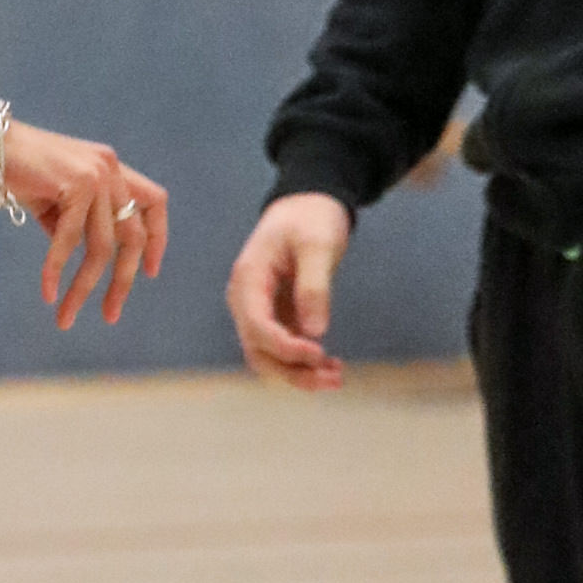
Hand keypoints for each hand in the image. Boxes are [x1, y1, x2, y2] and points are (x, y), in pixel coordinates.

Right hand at [0, 119, 169, 326]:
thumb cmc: (13, 171)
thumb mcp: (54, 201)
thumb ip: (74, 224)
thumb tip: (83, 261)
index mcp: (110, 167)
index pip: (153, 202)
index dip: (157, 239)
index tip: (149, 273)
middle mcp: (110, 168)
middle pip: (132, 236)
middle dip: (122, 281)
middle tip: (110, 316)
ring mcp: (96, 174)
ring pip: (101, 246)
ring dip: (84, 287)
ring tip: (67, 316)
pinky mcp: (75, 183)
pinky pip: (70, 239)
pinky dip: (57, 270)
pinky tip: (48, 292)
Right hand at [226, 192, 352, 387]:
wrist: (307, 205)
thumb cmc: (310, 219)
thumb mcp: (318, 245)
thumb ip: (314, 287)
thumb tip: (315, 332)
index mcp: (248, 278)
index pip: (256, 325)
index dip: (285, 346)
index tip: (319, 353)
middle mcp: (246, 300)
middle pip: (258, 350)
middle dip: (292, 370)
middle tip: (333, 377)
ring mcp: (259, 310)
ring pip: (268, 356)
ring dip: (298, 373)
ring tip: (336, 377)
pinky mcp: (276, 316)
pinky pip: (284, 349)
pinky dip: (305, 363)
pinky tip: (333, 366)